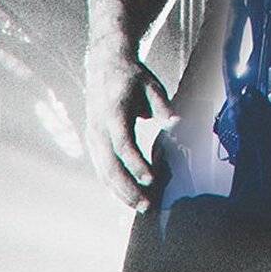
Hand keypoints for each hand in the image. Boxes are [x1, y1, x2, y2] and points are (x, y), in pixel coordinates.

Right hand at [85, 51, 171, 209]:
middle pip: (110, 165)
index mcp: (113, 112)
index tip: (151, 180)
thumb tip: (177, 123)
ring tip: (141, 207)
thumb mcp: (151, 85)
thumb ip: (162, 105)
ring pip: (103, 171)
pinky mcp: (93, 141)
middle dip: (128, 188)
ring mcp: (92, 136)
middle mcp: (98, 127)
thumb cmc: (132, 76)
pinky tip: (128, 197)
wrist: (105, 64)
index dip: (136, 164)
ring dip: (120, 192)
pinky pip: (101, 168)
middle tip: (148, 206)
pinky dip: (113, 185)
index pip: (123, 144)